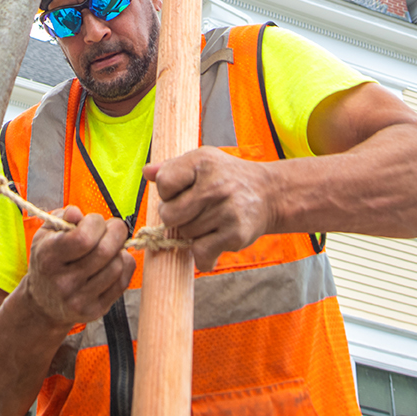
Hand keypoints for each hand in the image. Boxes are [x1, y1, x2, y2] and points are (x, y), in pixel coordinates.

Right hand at [18, 206, 132, 328]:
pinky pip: (122, 282)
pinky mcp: (94, 310)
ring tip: (110, 247)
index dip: (96, 222)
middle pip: (105, 251)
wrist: (43, 304)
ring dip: (119, 250)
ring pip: (117, 266)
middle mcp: (63, 282)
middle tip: (114, 228)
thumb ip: (62, 218)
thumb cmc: (48, 261)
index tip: (94, 221)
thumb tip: (77, 213)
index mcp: (48, 257)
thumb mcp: (46, 234)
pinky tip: (113, 262)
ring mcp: (79, 299)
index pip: (84, 237)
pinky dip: (124, 266)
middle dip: (116, 231)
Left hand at [144, 148, 276, 271]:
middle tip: (194, 210)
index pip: (164, 183)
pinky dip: (203, 254)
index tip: (182, 192)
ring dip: (193, 233)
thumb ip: (172, 168)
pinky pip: (201, 253)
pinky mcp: (235, 234)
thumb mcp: (202, 162)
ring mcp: (226, 210)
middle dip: (176, 216)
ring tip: (211, 220)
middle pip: (169, 215)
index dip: (167, 192)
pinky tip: (214, 240)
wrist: (269, 193)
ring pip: (185, 234)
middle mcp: (215, 185)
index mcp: (202, 161)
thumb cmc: (228, 177)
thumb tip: (147, 172)